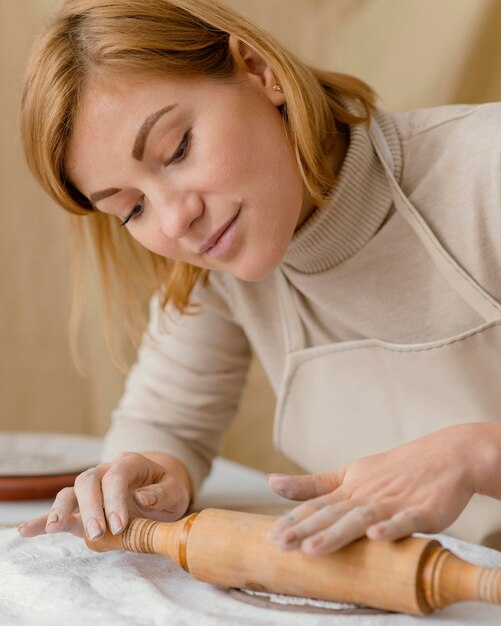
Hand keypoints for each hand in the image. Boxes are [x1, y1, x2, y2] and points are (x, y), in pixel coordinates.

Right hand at [17, 451, 190, 541]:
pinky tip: (25, 531)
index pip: (116, 476)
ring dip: (61, 510)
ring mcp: (91, 489)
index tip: (120, 525)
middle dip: (90, 507)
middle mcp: (106, 471)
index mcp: (130, 464)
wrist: (159, 488)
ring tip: (54, 528)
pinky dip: (42, 519)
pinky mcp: (82, 507)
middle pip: (88, 481)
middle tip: (98, 533)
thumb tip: (143, 498)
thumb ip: (163, 493)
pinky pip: (61, 510)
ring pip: (70, 492)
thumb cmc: (167, 489)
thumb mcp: (176, 490)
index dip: (115, 500)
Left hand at [267, 425, 475, 555]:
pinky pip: (405, 521)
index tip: (270, 536)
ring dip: (337, 534)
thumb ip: (313, 484)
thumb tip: (271, 482)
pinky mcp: (422, 510)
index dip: (293, 521)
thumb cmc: (393, 470)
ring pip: (360, 519)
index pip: (316, 507)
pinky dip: (391, 528)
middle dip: (305, 530)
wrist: (445, 457)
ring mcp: (393, 502)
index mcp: (348, 489)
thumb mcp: (349, 474)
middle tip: (280, 544)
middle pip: (332, 515)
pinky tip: (376, 536)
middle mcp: (366, 496)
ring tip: (313, 549)